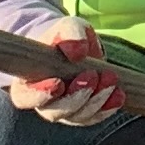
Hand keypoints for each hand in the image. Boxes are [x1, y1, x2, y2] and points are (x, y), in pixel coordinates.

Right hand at [0, 15, 123, 120]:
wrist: (74, 47)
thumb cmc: (63, 37)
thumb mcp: (67, 27)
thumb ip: (70, 35)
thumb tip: (77, 52)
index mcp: (27, 83)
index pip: (25, 97)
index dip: (40, 95)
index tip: (58, 83)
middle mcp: (43, 103)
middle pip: (55, 112)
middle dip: (76, 97)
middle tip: (92, 75)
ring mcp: (64, 111)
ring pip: (77, 117)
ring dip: (96, 101)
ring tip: (110, 79)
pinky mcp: (84, 114)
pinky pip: (94, 117)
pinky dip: (108, 107)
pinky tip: (119, 95)